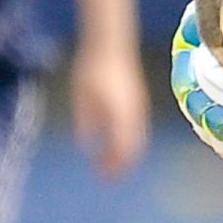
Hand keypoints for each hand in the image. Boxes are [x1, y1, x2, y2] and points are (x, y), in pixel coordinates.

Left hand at [70, 38, 148, 177]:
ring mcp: (140, 108)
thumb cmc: (93, 68)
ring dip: (125, 154)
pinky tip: (115, 144)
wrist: (112, 43)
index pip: (123, 150)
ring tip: (110, 164)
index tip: (104, 179)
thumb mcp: (83, 97)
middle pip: (134, 148)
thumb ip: (87, 122)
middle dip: (121, 165)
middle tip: (107, 177)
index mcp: (122, 115)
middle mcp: (135, 114)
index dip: (115, 167)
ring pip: (138, 140)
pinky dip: (128, 143)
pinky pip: (138, 130)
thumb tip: (88, 145)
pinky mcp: (139, 102)